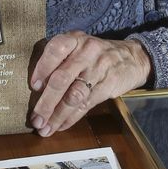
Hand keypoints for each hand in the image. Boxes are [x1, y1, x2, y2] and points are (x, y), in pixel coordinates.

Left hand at [29, 32, 150, 135]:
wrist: (133, 57)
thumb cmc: (96, 55)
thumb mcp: (79, 47)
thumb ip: (60, 61)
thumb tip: (38, 89)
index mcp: (75, 39)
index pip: (55, 49)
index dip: (42, 68)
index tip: (34, 87)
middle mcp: (86, 52)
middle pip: (62, 79)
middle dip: (46, 103)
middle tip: (36, 119)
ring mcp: (99, 69)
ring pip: (74, 96)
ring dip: (57, 115)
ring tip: (45, 128)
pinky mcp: (109, 85)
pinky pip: (87, 104)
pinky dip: (72, 118)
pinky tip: (61, 125)